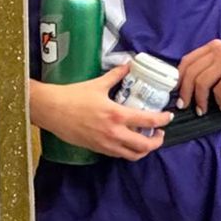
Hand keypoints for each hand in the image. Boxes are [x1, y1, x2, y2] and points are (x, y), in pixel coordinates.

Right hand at [30, 65, 171, 160]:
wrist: (52, 110)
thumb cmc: (73, 96)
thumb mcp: (97, 83)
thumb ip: (116, 75)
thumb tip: (128, 64)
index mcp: (116, 114)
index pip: (148, 120)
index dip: (162, 120)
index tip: (168, 117)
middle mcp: (114, 133)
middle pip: (144, 146)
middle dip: (156, 141)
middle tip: (159, 133)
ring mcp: (106, 144)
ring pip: (133, 155)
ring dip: (144, 150)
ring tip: (146, 140)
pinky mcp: (97, 149)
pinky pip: (119, 155)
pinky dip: (128, 151)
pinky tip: (127, 142)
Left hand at [177, 40, 220, 113]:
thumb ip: (210, 69)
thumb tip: (186, 86)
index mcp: (214, 46)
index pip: (186, 61)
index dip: (179, 79)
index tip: (178, 94)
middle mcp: (219, 50)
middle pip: (190, 73)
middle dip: (185, 93)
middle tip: (185, 107)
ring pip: (201, 83)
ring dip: (200, 100)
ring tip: (203, 110)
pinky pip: (219, 92)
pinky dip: (219, 102)